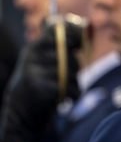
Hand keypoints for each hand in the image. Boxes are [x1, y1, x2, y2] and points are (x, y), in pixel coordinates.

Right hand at [0, 14, 84, 141]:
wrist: (22, 111)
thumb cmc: (39, 81)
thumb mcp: (42, 60)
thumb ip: (56, 46)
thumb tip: (75, 31)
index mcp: (33, 48)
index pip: (55, 34)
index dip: (71, 37)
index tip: (77, 44)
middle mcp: (32, 57)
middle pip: (68, 56)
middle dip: (74, 67)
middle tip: (69, 75)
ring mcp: (35, 72)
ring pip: (71, 72)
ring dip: (74, 82)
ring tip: (65, 88)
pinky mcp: (41, 88)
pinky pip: (70, 87)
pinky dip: (74, 94)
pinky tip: (67, 98)